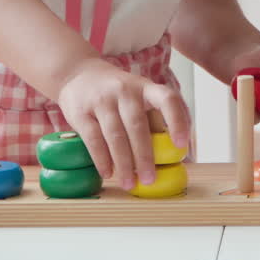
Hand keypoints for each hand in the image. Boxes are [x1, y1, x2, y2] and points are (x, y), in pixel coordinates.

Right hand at [55, 59, 190, 189]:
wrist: (78, 75)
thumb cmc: (117, 94)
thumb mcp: (139, 96)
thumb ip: (154, 119)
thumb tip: (173, 154)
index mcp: (146, 88)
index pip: (167, 99)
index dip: (177, 121)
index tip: (181, 145)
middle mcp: (125, 91)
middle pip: (137, 125)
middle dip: (145, 156)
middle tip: (150, 179)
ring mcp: (102, 100)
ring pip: (115, 135)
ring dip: (124, 163)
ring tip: (129, 183)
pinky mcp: (81, 112)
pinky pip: (93, 139)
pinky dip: (101, 159)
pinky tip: (108, 173)